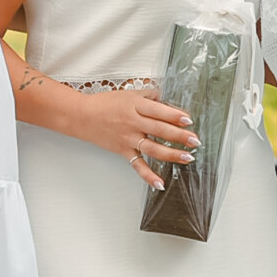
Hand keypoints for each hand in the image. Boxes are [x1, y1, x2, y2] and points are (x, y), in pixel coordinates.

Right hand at [73, 89, 198, 190]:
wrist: (82, 116)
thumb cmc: (104, 103)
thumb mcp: (128, 93)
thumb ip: (148, 95)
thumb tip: (164, 98)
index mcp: (136, 105)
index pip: (159, 111)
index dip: (175, 116)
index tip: (188, 121)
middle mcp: (133, 122)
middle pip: (160, 130)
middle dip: (180, 136)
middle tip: (195, 141)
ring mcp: (128, 138)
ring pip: (153, 148)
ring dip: (172, 155)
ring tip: (188, 157)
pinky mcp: (123, 151)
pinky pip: (138, 165)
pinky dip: (149, 176)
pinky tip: (160, 183)